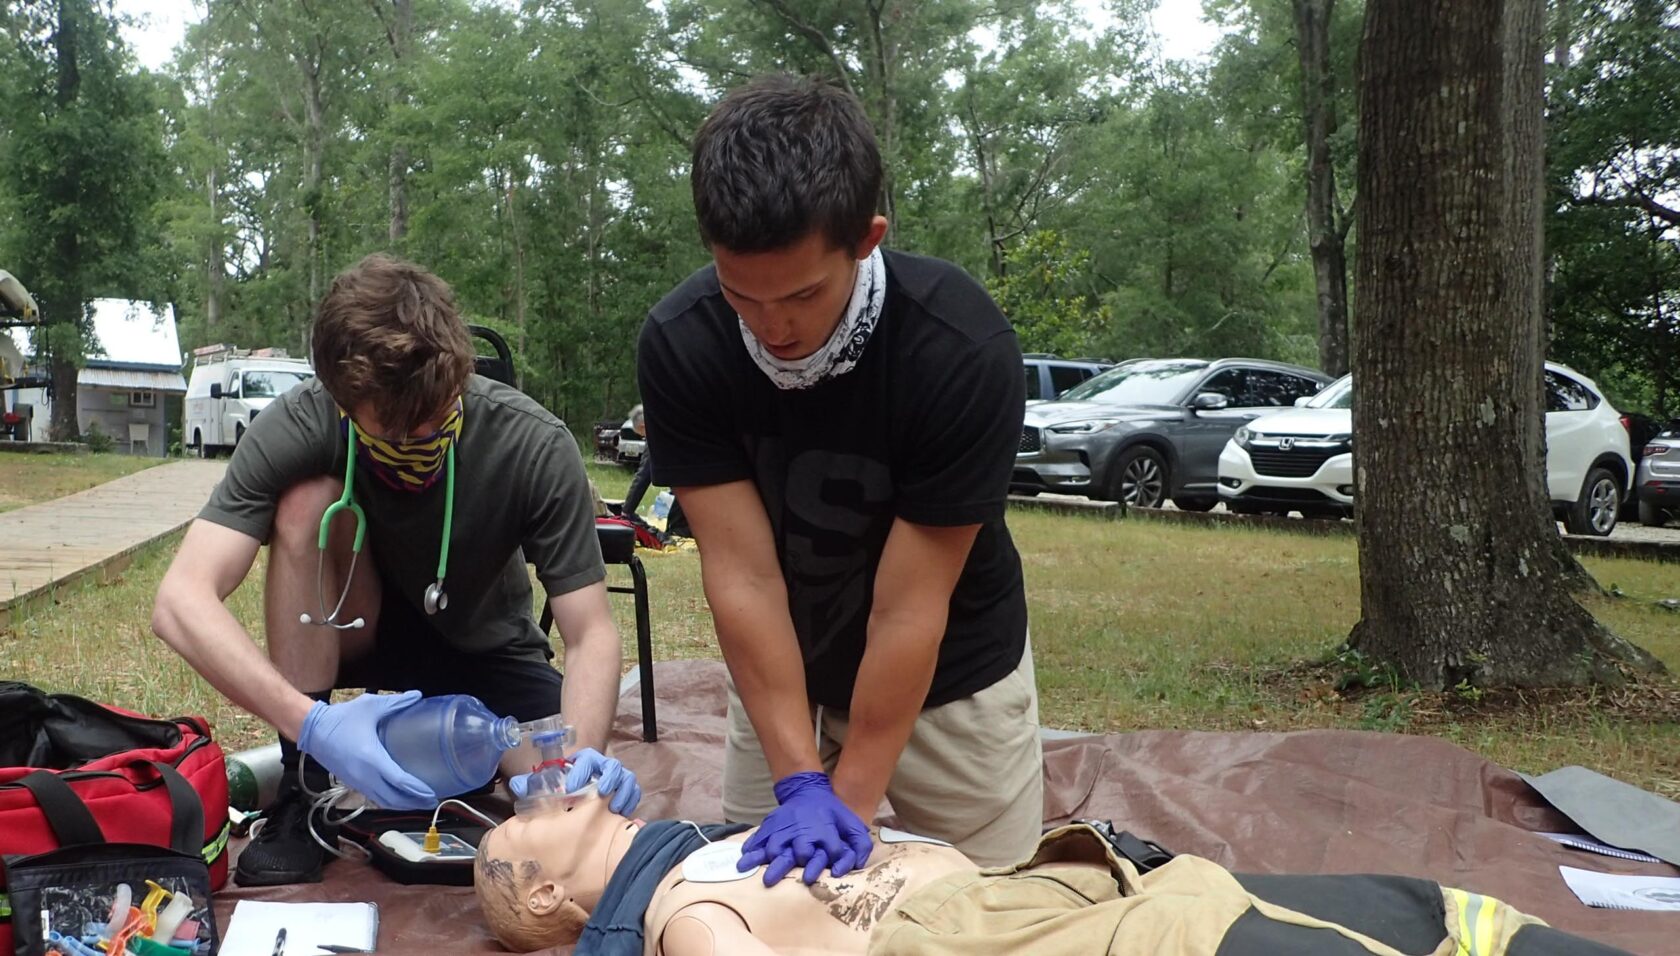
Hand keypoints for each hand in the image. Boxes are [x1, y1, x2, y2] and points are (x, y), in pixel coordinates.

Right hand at [295, 691, 436, 809]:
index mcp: (371, 758)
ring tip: (419, 802)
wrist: (312, 729)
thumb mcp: (370, 706)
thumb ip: (396, 703)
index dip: (417, 789)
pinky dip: (389, 800)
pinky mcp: (351, 782)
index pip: (399, 781)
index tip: (432, 793)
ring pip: (383, 800)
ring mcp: (357, 781)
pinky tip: (398, 797)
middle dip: (414, 802)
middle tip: (432, 801)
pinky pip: (374, 797)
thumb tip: (417, 695)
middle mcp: (364, 775)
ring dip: (401, 804)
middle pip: (393, 798)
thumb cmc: (341, 718)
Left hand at [564, 748, 641, 814]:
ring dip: (623, 794)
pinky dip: (630, 803)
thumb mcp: (566, 777)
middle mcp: (607, 764)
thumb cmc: (575, 778)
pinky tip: (621, 813)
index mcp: (589, 758)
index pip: (587, 761)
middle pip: (614, 766)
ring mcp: (621, 775)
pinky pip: (635, 792)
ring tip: (613, 808)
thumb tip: (566, 803)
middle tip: (602, 793)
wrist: (586, 776)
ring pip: (629, 779)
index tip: (571, 789)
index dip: (580, 775)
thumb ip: (566, 786)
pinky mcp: (629, 787)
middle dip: (609, 780)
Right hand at [737, 771, 872, 885]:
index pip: (822, 852)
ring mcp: (785, 829)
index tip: (809, 879)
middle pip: (794, 851)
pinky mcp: (772, 826)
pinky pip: (760, 838)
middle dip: (783, 865)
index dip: (816, 866)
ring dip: (764, 860)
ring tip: (753, 872)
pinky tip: (743, 859)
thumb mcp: (852, 824)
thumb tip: (857, 866)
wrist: (809, 791)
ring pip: (774, 846)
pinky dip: (751, 848)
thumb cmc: (832, 813)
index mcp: (824, 832)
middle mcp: (803, 832)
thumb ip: (860, 845)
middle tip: (771, 880)